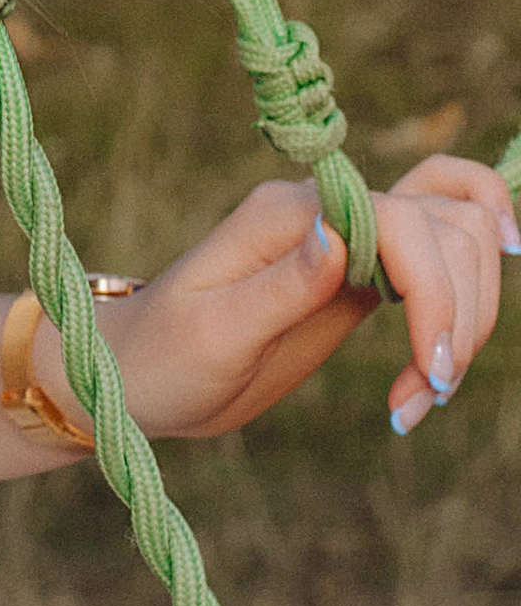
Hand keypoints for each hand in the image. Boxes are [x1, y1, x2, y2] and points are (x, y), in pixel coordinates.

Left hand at [42, 156, 516, 442]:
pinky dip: (462, 305)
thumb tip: (340, 237)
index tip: (428, 372)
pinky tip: (443, 359)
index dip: (437, 292)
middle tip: (425, 392)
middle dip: (460, 311)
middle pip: (448, 223)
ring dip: (468, 315)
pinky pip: (440, 262)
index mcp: (287, 214)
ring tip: (422, 393)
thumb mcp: (214, 333)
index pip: (403, 220)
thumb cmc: (162, 357)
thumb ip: (281, 286)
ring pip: (459, 235)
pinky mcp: (359, 277)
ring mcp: (348, 239)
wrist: (138, 376)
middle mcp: (326, 212)